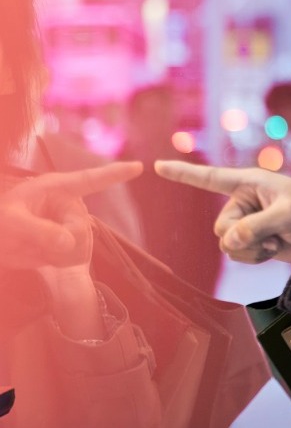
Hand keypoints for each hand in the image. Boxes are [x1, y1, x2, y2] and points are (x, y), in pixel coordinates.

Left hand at [0, 162, 142, 269]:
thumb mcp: (10, 223)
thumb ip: (40, 231)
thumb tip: (70, 242)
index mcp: (55, 188)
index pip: (90, 180)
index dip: (115, 173)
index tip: (138, 167)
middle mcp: (67, 204)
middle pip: (80, 227)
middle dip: (58, 241)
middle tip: (29, 243)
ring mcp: (70, 224)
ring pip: (81, 245)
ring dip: (54, 254)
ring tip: (31, 248)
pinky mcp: (69, 242)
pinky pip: (76, 257)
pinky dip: (56, 261)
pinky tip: (40, 255)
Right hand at [154, 160, 290, 265]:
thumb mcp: (290, 215)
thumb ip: (258, 227)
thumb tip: (229, 241)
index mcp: (251, 182)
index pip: (211, 177)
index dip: (183, 173)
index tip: (156, 166)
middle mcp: (244, 200)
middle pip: (221, 226)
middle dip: (244, 236)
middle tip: (273, 233)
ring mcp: (247, 222)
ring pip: (226, 243)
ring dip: (251, 249)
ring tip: (276, 240)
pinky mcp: (252, 241)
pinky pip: (237, 254)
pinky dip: (254, 256)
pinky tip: (275, 249)